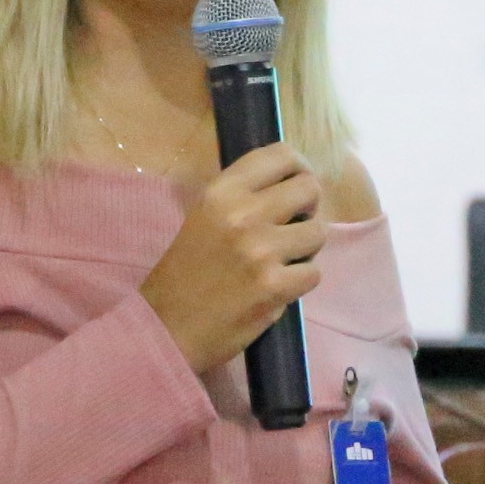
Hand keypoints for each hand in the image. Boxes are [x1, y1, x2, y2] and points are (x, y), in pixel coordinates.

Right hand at [137, 143, 324, 374]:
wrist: (166, 327)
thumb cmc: (185, 273)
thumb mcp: (204, 218)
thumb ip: (242, 198)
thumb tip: (291, 182)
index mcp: (221, 192)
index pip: (279, 156)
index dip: (298, 168)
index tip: (297, 183)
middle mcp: (242, 214)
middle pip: (308, 188)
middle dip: (309, 208)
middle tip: (294, 225)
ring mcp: (261, 250)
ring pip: (318, 232)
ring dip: (306, 249)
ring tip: (282, 260)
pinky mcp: (274, 286)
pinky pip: (314, 273)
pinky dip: (301, 282)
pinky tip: (278, 287)